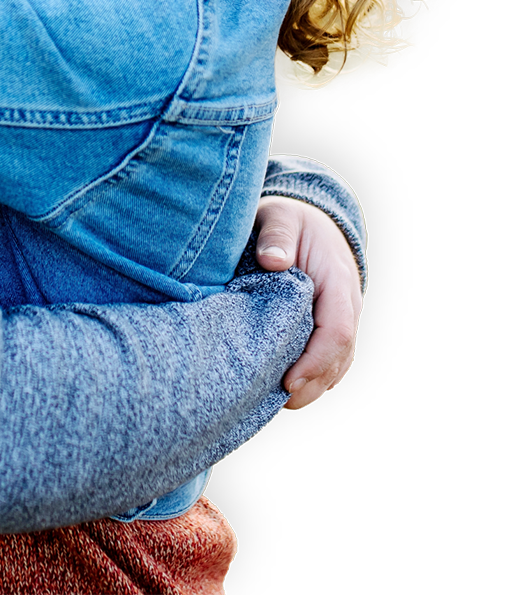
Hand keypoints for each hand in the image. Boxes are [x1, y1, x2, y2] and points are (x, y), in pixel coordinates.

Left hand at [253, 196, 362, 410]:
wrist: (311, 220)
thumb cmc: (291, 220)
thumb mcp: (281, 216)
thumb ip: (276, 236)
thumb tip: (273, 261)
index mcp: (337, 282)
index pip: (337, 331)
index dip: (316, 361)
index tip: (288, 381)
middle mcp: (345, 305)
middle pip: (338, 357)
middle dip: (311, 384)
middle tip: (275, 402)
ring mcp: (339, 318)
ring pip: (335, 364)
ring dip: (311, 386)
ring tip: (274, 402)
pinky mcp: (326, 325)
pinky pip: (326, 359)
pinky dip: (310, 377)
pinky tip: (281, 389)